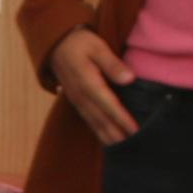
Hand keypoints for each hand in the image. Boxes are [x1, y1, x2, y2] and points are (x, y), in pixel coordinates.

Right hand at [47, 27, 138, 144]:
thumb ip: (112, 64)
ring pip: (95, 124)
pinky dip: (100, 132)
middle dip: (118, 135)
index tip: (137, 131)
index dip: (123, 119)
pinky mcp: (76, 102)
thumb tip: (129, 79)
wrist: (55, 43)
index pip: (109, 105)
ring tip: (124, 150)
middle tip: (135, 148)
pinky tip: (108, 140)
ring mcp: (77, 100)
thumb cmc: (80, 42)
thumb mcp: (97, 46)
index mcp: (88, 82)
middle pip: (102, 120)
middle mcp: (81, 96)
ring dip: (109, 137)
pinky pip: (89, 121)